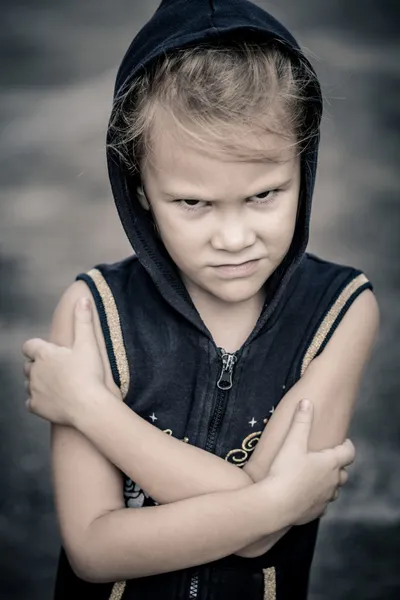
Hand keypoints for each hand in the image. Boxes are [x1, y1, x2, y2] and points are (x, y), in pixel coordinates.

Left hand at [22, 298, 109, 425]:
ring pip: (28, 383)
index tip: (47, 350)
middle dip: (38, 365)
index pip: (29, 346)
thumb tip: (83, 299)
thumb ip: (83, 320)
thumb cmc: (89, 373)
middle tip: (57, 368)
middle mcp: (34, 371)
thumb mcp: (88, 343)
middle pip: (28, 365)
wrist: (88, 405)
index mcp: (44, 354)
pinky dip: (38, 400)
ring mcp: (33, 390)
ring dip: (37, 382)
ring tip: (56, 384)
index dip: (36, 347)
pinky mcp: (36, 407)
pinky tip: (51, 400)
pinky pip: (30, 402)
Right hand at [266, 399, 353, 525]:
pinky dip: (318, 497)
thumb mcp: (292, 442)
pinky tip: (306, 494)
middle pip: (343, 473)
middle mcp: (332, 482)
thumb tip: (306, 401)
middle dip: (338, 466)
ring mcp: (325, 499)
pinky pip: (322, 504)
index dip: (347, 446)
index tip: (344, 442)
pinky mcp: (315, 512)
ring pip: (333, 490)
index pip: (349, 453)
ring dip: (329, 483)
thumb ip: (301, 421)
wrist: (276, 505)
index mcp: (330, 463)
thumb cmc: (285, 471)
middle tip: (328, 459)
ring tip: (316, 476)